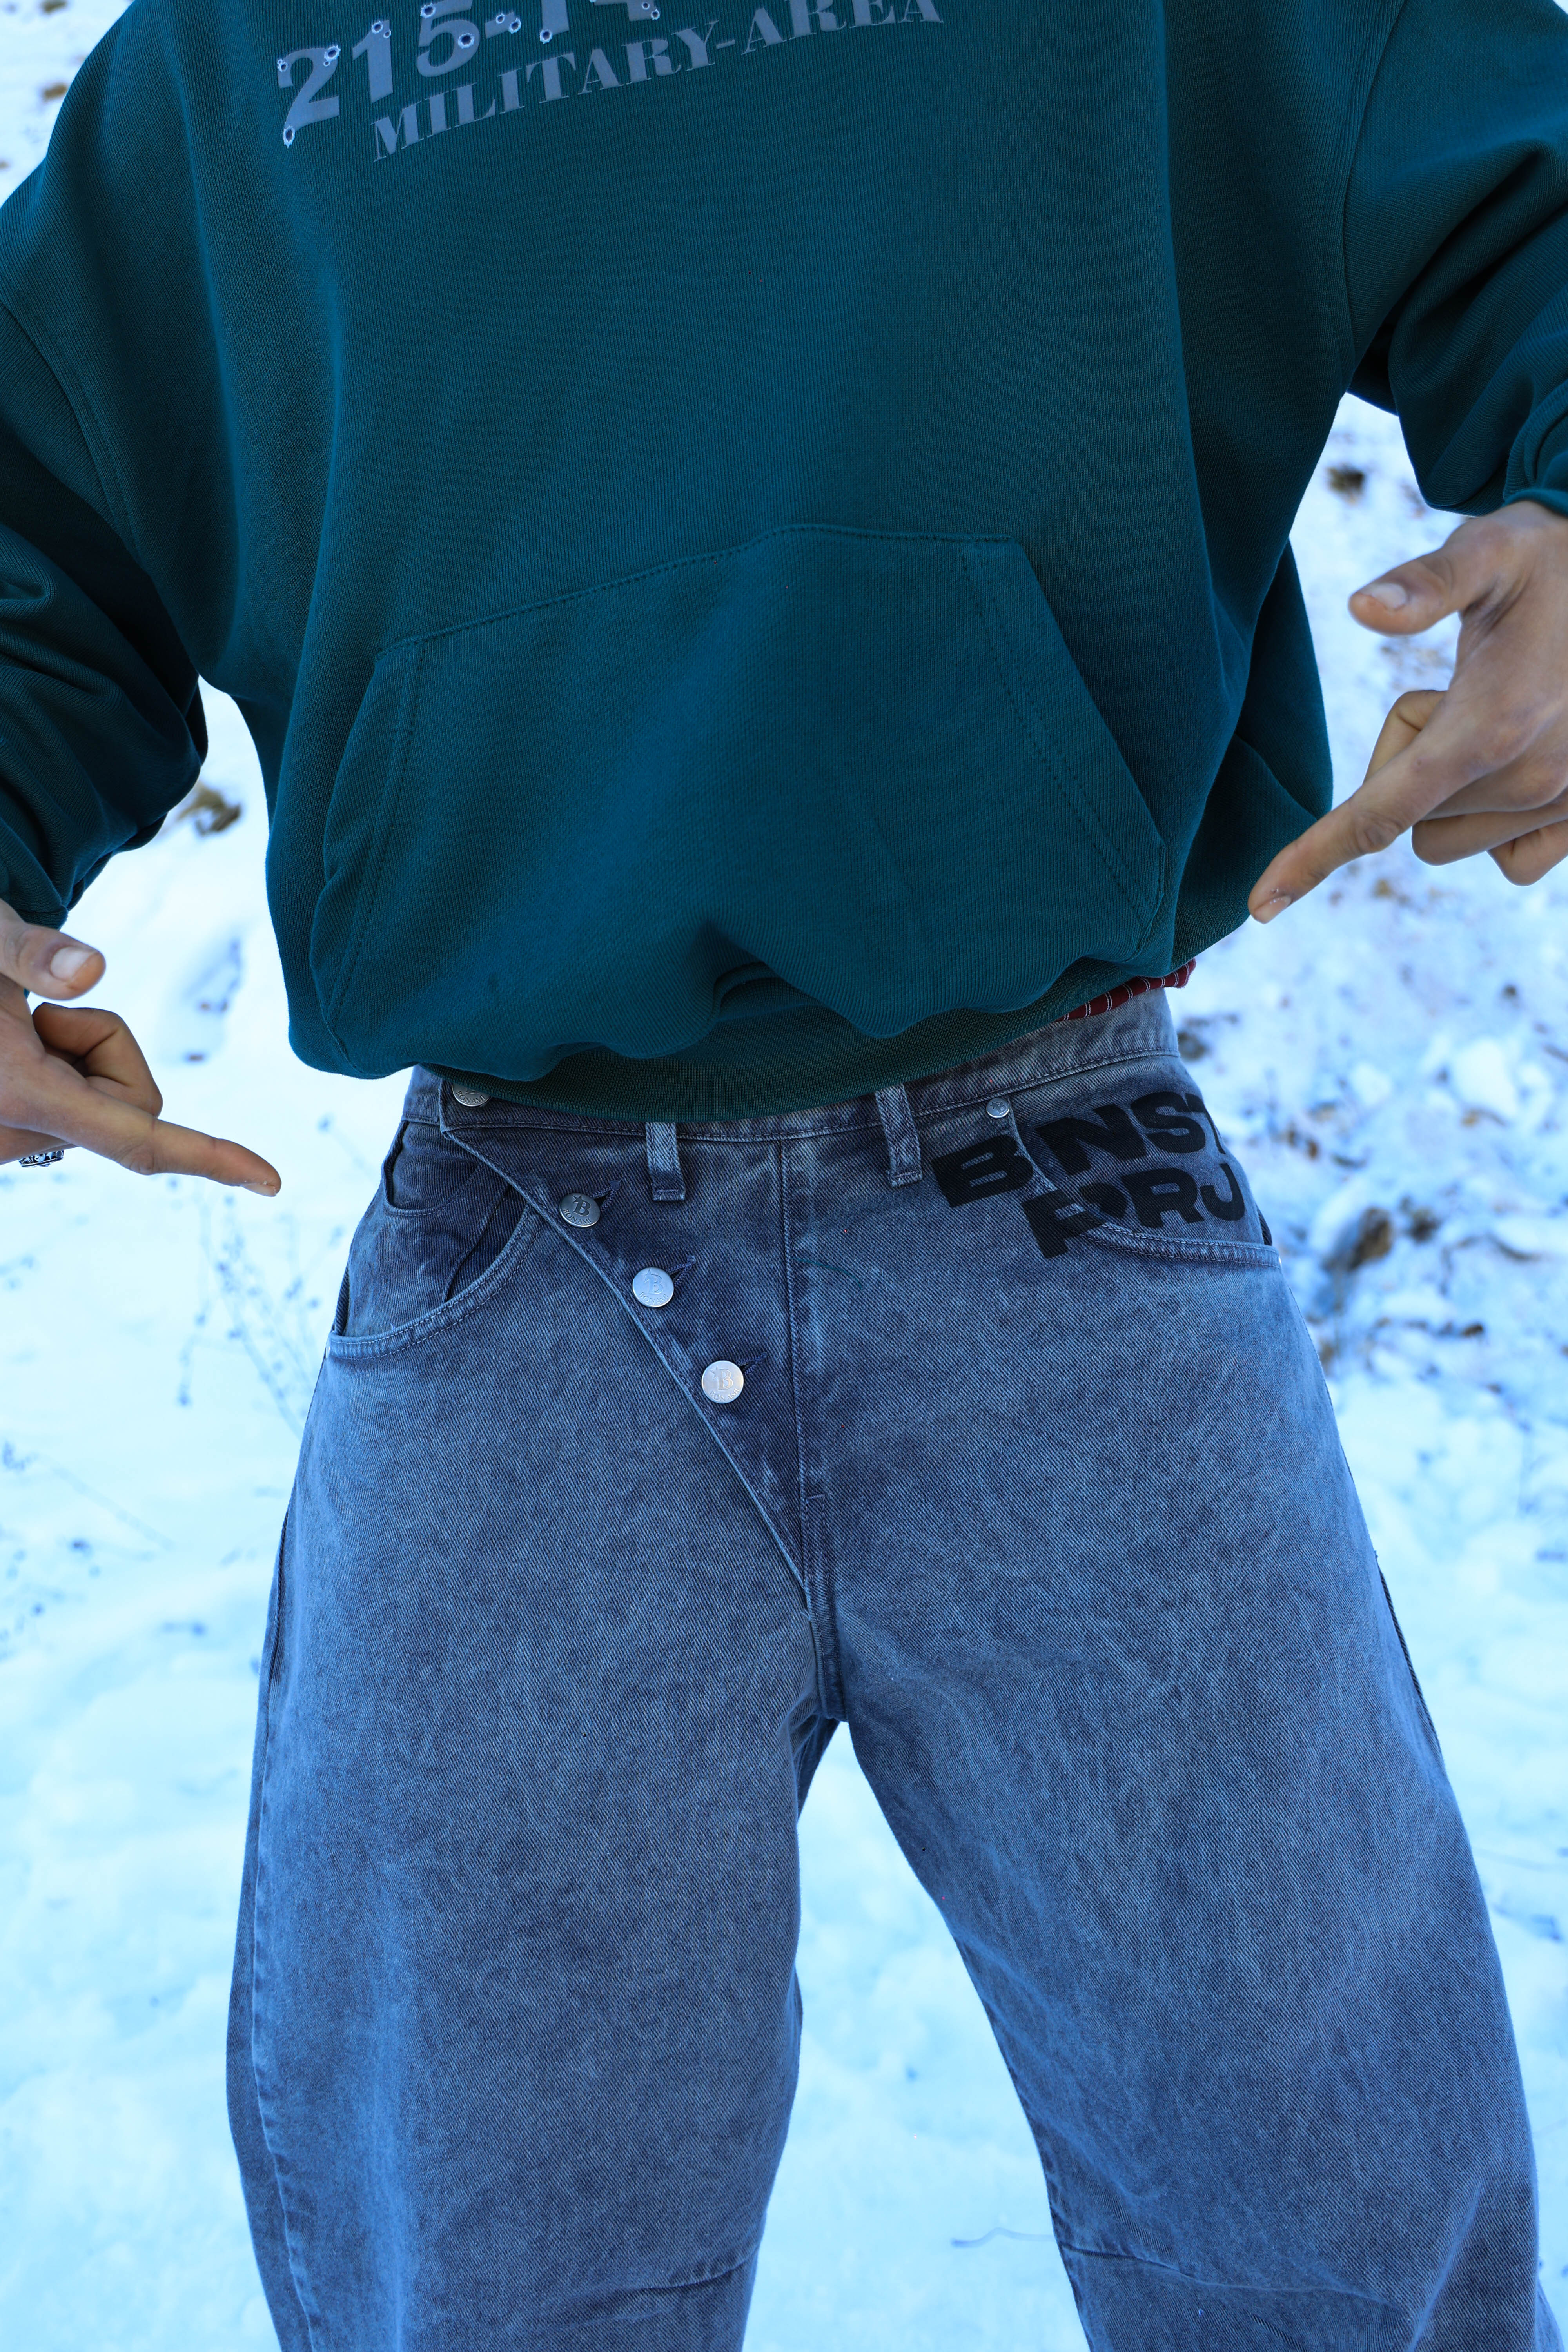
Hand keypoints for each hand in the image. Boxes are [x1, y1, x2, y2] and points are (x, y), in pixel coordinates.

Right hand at [0, 897, 280, 1189]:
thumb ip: (30, 953)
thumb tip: (88, 970)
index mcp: (18, 1095)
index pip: (137, 1137)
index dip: (208, 1156)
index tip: (269, 1178)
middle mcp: (13, 1136)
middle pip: (130, 1105)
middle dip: (105, 1048)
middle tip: (38, 1014)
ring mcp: (10, 1148)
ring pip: (106, 1106)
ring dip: (77, 1059)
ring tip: (13, 1031)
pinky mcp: (13, 1143)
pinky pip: (79, 1110)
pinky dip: (62, 1075)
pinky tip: (13, 1051)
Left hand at [1249, 499, 1567, 919]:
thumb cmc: (1555, 561)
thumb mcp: (1490, 551)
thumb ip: (1426, 583)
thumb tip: (1361, 606)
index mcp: (1492, 725)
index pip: (1378, 811)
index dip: (1313, 854)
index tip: (1262, 903)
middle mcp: (1531, 779)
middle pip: (1409, 816)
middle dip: (1409, 762)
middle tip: (1455, 691)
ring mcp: (1565, 804)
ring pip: (1451, 839)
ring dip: (1452, 791)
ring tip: (1498, 715)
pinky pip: (1511, 861)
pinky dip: (1495, 824)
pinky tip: (1520, 761)